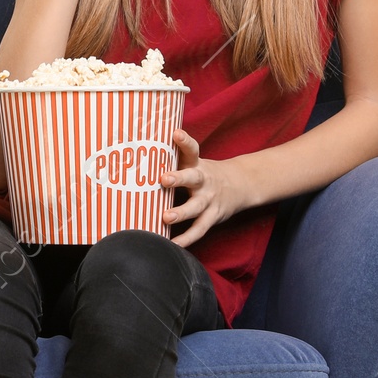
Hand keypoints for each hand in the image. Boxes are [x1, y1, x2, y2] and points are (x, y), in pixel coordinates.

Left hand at [161, 127, 248, 246]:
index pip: (192, 149)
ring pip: (196, 207)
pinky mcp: (212, 216)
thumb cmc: (204, 174)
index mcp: (197, 165)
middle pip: (193, 178)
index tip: (175, 133)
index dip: (185, 142)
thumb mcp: (194, 163)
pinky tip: (173, 244)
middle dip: (179, 178)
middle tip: (164, 179)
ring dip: (181, 212)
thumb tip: (136, 154)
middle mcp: (203, 181)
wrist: (241, 185)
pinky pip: (199, 229)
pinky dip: (187, 238)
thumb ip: (173, 160)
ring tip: (166, 217)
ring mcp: (209, 200)